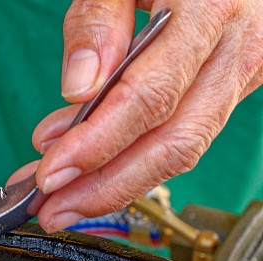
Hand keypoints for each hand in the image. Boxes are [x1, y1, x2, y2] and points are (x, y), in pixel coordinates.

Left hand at [28, 0, 262, 232]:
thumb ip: (99, 20)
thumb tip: (79, 87)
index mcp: (211, 7)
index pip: (151, 96)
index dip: (97, 144)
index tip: (50, 173)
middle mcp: (238, 47)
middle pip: (173, 142)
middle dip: (104, 187)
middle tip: (50, 209)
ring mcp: (242, 71)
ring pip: (182, 149)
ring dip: (115, 183)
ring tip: (60, 198)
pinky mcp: (231, 86)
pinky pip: (183, 135)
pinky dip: (132, 158)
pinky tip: (90, 167)